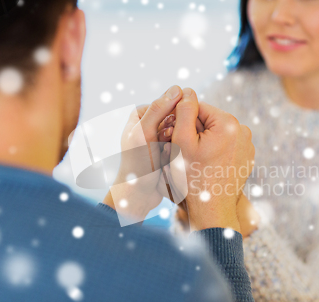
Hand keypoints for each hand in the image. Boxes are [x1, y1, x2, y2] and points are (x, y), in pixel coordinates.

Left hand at [103, 85, 182, 222]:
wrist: (137, 195)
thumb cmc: (136, 165)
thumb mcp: (144, 134)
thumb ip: (158, 110)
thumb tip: (177, 88)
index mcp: (140, 114)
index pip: (168, 103)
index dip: (175, 115)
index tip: (169, 133)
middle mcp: (149, 123)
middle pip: (176, 117)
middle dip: (177, 131)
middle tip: (167, 148)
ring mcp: (159, 137)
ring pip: (181, 130)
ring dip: (180, 142)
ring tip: (169, 156)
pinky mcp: (168, 151)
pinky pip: (182, 144)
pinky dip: (182, 150)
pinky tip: (177, 161)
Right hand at [168, 88, 254, 232]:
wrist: (212, 210)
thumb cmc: (193, 177)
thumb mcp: (181, 141)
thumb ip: (184, 111)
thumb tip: (187, 90)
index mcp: (228, 123)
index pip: (197, 107)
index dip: (181, 120)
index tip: (173, 137)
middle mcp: (243, 130)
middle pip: (208, 121)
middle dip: (193, 131)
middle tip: (181, 151)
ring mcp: (247, 145)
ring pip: (216, 134)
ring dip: (202, 141)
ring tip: (193, 160)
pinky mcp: (247, 157)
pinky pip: (225, 146)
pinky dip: (214, 152)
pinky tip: (205, 166)